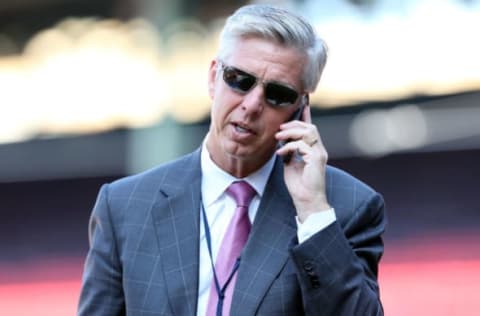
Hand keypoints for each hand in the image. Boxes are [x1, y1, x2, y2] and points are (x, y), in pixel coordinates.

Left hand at [275, 105, 329, 221]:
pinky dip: (289, 146)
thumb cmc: (299, 186)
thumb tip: (283, 143)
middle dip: (293, 124)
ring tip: (278, 137)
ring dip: (291, 132)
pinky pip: (302, 145)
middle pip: (310, 127)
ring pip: (308, 132)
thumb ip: (289, 153)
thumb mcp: (290, 165)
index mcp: (314, 150)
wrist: (306, 201)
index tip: (302, 105)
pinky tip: (280, 152)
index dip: (306, 116)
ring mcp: (319, 154)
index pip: (311, 129)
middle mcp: (319, 150)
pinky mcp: (316, 160)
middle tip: (279, 129)